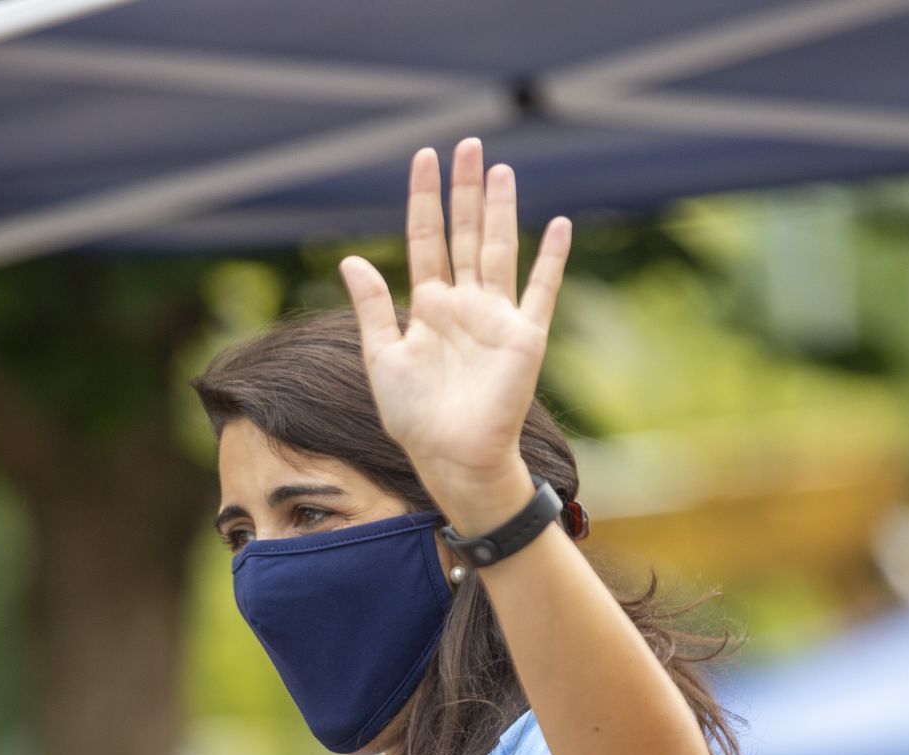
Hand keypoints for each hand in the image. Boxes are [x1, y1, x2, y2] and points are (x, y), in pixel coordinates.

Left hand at [338, 138, 571, 531]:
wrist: (452, 457)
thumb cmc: (414, 416)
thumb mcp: (382, 357)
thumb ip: (373, 307)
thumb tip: (350, 259)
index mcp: (428, 306)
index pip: (426, 238)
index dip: (424, 200)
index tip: (423, 158)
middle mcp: (464, 303)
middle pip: (465, 233)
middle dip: (464, 190)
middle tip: (467, 144)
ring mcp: (496, 317)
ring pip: (499, 249)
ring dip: (500, 209)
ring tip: (500, 169)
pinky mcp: (525, 336)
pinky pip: (541, 290)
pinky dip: (552, 258)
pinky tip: (558, 224)